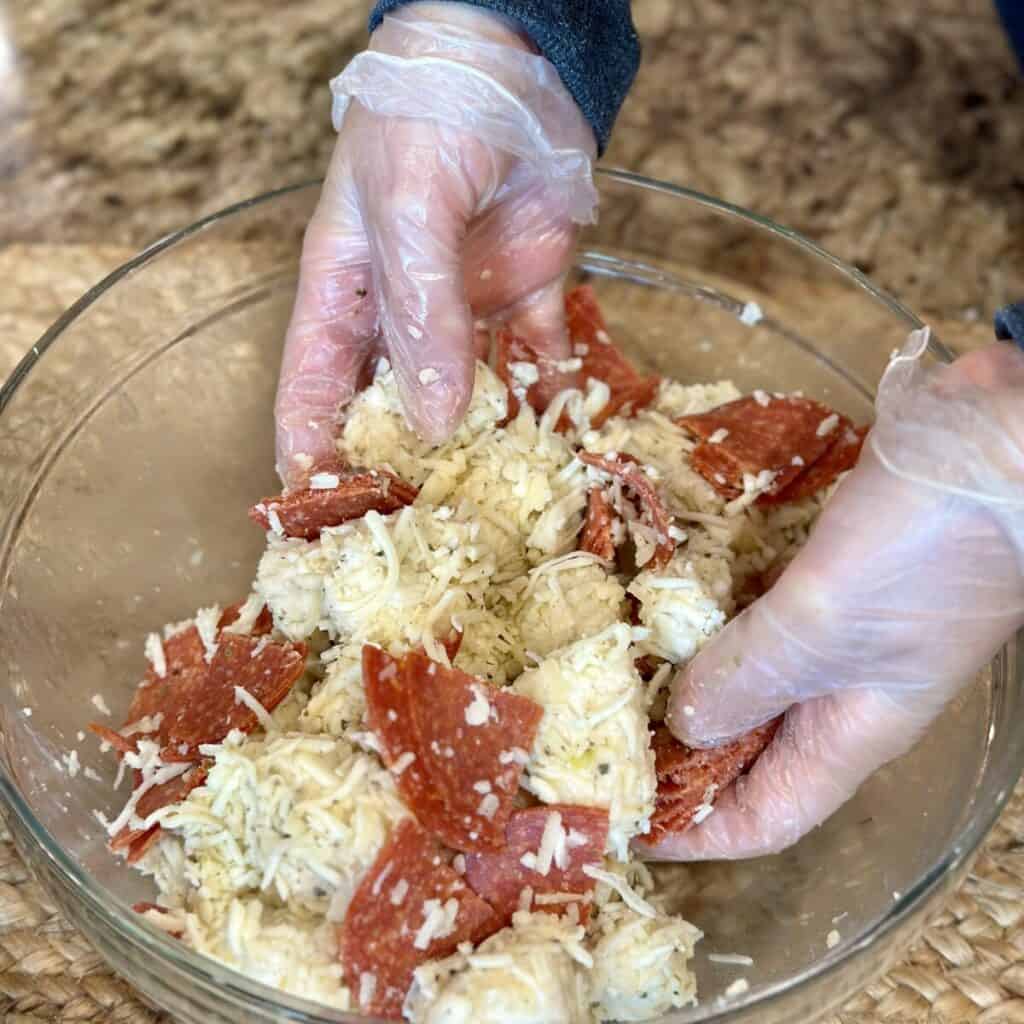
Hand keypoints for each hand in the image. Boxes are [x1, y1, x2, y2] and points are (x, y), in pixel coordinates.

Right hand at [274, 2, 595, 484]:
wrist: (516, 50)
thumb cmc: (432, 112)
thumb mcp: (409, 212)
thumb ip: (421, 316)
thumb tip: (433, 418)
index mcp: (345, 287)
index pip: (314, 384)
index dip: (310, 448)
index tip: (314, 511)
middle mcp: (402, 309)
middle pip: (390, 403)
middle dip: (401, 463)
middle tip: (416, 527)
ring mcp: (467, 307)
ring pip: (469, 395)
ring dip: (483, 444)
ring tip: (497, 502)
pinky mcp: (529, 295)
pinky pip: (538, 362)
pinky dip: (551, 399)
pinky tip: (563, 444)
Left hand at [642, 331, 1023, 859]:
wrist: (995, 444)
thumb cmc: (924, 550)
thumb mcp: (824, 627)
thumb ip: (749, 678)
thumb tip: (683, 724)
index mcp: (847, 732)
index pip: (765, 818)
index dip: (696, 835)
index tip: (622, 826)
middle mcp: (836, 692)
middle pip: (742, 750)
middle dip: (673, 754)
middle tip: (593, 735)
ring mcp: (830, 628)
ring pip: (741, 678)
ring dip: (677, 678)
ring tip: (605, 669)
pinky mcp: (821, 573)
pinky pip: (747, 612)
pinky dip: (701, 614)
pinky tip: (653, 596)